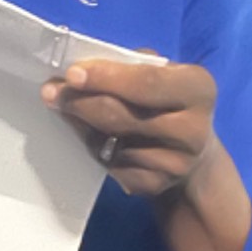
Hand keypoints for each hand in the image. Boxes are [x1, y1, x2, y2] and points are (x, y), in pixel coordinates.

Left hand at [42, 59, 219, 203]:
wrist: (192, 152)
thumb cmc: (168, 100)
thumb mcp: (165, 72)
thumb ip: (133, 65)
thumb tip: (85, 69)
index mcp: (199, 90)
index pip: (146, 82)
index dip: (105, 78)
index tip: (72, 74)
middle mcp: (192, 130)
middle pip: (122, 116)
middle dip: (81, 102)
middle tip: (52, 91)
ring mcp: (173, 164)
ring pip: (110, 143)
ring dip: (79, 124)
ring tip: (61, 106)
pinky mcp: (153, 185)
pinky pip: (109, 165)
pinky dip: (89, 145)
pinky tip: (81, 131)